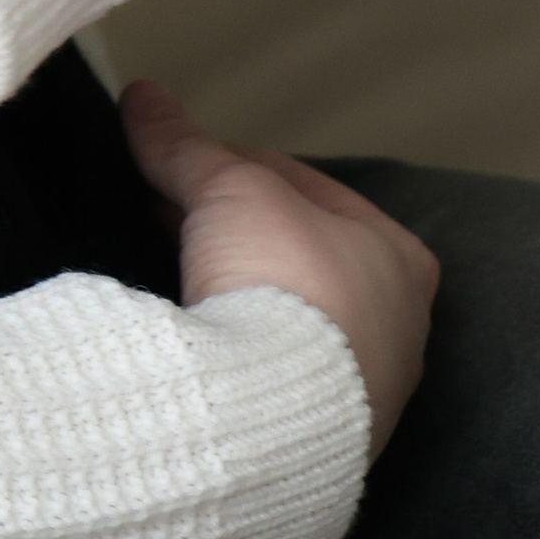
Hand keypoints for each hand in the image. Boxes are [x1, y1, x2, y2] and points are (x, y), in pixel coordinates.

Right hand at [119, 78, 438, 454]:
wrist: (270, 413)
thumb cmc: (283, 282)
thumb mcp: (226, 189)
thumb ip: (185, 145)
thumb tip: (142, 96)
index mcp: (397, 256)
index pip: (305, 188)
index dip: (235, 165)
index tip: (181, 161)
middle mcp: (394, 327)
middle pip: (294, 256)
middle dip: (230, 233)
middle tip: (163, 210)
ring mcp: (358, 393)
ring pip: (281, 320)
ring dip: (231, 293)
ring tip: (168, 272)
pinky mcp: (315, 442)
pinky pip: (265, 375)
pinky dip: (230, 350)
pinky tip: (188, 339)